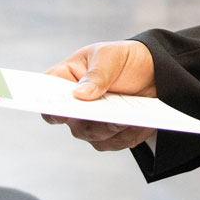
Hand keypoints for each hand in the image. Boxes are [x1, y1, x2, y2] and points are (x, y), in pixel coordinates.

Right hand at [43, 40, 159, 152]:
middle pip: (71, 122)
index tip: (61, 110)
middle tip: (108, 114)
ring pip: (93, 135)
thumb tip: (80, 95)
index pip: (47, 96)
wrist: (152, 72)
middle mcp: (73, 106)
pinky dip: (127, 134)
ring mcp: (89, 123)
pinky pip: (113, 143)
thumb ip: (96, 74)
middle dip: (91, 119)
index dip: (50, 105)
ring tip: (127, 117)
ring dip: (111, 127)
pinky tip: (139, 122)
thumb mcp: (110, 56)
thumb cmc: (122, 59)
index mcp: (65, 79)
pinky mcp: (108, 136)